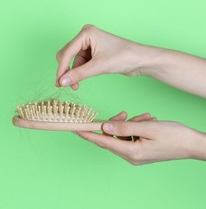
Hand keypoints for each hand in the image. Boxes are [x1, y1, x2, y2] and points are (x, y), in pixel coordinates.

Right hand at [55, 24, 205, 96]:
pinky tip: (80, 80)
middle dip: (65, 71)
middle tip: (64, 85)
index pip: (67, 52)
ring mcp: (88, 44)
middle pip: (66, 55)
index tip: (58, 82)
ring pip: (72, 61)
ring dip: (72, 74)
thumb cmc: (124, 57)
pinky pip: (79, 63)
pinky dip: (78, 72)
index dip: (61, 68)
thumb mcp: (99, 67)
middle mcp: (85, 36)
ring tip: (76, 86)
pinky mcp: (92, 52)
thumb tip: (61, 82)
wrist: (141, 60)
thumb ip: (78, 75)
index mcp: (86, 33)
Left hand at [74, 112, 205, 164]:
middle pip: (111, 138)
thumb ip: (124, 127)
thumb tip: (104, 127)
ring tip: (144, 117)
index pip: (102, 141)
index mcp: (131, 151)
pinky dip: (135, 128)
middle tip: (122, 114)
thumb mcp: (148, 127)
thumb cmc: (175, 136)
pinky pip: (130, 137)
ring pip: (122, 136)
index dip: (87, 133)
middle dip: (113, 124)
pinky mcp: (141, 151)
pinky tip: (146, 120)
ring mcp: (136, 155)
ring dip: (129, 124)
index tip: (74, 128)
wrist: (194, 145)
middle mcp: (131, 156)